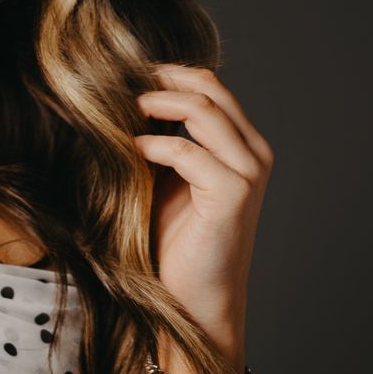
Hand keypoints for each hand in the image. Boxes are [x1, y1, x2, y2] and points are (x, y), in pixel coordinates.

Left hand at [133, 63, 273, 360]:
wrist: (191, 299)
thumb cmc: (173, 243)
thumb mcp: (165, 180)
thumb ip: (160, 142)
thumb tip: (122, 101)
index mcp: (241, 145)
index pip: (210, 86)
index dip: (167, 73)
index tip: (125, 75)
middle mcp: (252, 153)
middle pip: (211, 88)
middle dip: (162, 79)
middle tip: (120, 84)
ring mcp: (248, 172)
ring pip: (205, 110)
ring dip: (158, 104)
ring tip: (122, 111)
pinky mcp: (233, 195)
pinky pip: (189, 152)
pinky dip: (154, 146)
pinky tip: (130, 151)